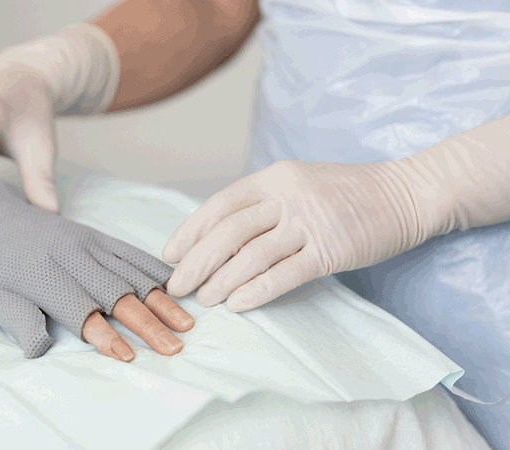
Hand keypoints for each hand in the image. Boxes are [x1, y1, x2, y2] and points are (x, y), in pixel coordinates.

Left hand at [0, 175, 192, 359]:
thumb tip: (41, 349)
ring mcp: (87, 242)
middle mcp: (70, 255)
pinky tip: (176, 285)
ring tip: (186, 324)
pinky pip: (131, 252)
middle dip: (147, 323)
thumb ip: (18, 321)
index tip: (129, 357)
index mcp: (41, 274)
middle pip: (116, 293)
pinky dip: (156, 269)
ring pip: (131, 272)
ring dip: (160, 299)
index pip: (79, 310)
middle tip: (173, 348)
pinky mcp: (96, 235)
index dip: (104, 335)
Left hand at [162, 159, 431, 311]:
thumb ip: (263, 205)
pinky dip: (257, 291)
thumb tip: (218, 239)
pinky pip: (285, 274)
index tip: (170, 255)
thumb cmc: (347, 193)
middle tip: (176, 287)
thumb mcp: (299, 184)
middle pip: (228, 232)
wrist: (407, 193)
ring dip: (221, 281)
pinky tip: (237, 305)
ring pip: (251, 256)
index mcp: (274, 178)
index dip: (190, 232)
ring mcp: (310, 222)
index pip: (219, 206)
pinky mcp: (332, 250)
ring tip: (203, 300)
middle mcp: (287, 196)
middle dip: (196, 262)